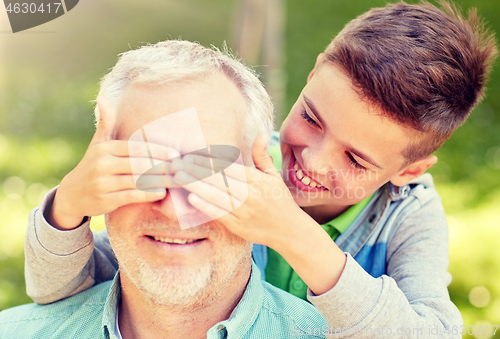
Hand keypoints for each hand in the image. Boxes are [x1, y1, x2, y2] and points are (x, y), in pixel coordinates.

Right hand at [46, 97, 179, 229]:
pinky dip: (147, 194)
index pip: (136, 148)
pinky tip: (161, 192)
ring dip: (160, 181)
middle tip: (182, 168)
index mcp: (105, 148)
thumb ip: (106, 123)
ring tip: (177, 180)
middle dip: (163, 166)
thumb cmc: (92, 165)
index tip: (176, 154)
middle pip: (139, 164)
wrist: (71, 195)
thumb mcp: (97, 144)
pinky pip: (131, 196)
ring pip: (138, 180)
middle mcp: (102, 164)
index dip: (158, 150)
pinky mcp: (105, 200)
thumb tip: (102, 98)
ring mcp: (102, 183)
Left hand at [171, 133, 347, 294]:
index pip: (227, 167)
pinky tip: (191, 198)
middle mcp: (250, 194)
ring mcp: (244, 211)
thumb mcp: (273, 176)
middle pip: (218, 179)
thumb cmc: (280, 200)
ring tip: (177, 176)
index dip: (207, 160)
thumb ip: (262, 155)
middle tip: (175, 162)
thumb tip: (260, 133)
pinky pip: (220, 214)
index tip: (190, 154)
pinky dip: (206, 206)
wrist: (290, 230)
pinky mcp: (239, 227)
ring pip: (216, 195)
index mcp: (256, 180)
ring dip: (195, 185)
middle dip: (195, 170)